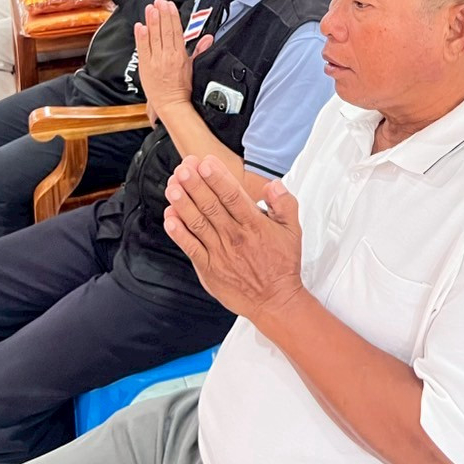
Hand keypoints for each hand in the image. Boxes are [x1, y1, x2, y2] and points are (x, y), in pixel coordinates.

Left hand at [135, 0, 208, 116]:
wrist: (172, 103)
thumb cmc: (182, 87)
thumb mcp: (193, 66)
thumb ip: (200, 49)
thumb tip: (209, 38)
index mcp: (180, 55)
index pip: (176, 31)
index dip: (172, 16)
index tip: (170, 5)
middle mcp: (167, 56)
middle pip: (165, 30)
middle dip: (162, 14)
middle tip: (159, 1)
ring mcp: (155, 60)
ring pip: (154, 36)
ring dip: (151, 21)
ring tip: (150, 8)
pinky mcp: (145, 66)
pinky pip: (142, 48)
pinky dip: (141, 37)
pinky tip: (140, 26)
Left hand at [163, 156, 304, 323]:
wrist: (275, 301)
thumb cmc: (282, 265)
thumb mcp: (293, 231)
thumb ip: (284, 204)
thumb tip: (273, 184)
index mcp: (255, 225)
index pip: (234, 196)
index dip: (218, 178)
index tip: (206, 162)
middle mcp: (235, 237)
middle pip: (212, 206)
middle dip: (196, 185)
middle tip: (183, 168)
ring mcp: (220, 253)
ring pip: (198, 224)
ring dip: (184, 204)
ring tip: (172, 187)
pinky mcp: (209, 269)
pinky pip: (191, 248)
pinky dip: (179, 233)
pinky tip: (170, 217)